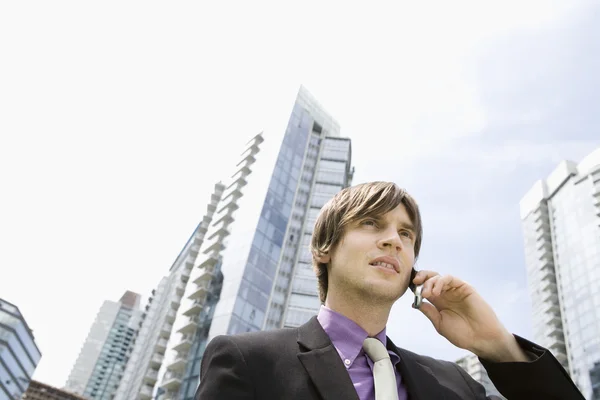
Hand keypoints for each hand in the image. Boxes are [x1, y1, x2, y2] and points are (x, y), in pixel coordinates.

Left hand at [412, 270, 528, 361]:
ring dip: (430, 282)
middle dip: (421, 278)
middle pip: (430, 278)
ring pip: (439, 277)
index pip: (425, 287)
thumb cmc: (462, 334)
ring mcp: (455, 290)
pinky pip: (450, 278)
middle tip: (415, 283)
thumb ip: (429, 311)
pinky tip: (436, 292)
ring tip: (427, 294)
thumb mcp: (440, 323)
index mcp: (438, 302)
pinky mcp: (465, 288)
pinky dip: (440, 281)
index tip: (410, 287)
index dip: (417, 285)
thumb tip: (415, 302)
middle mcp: (446, 293)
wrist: (481, 338)